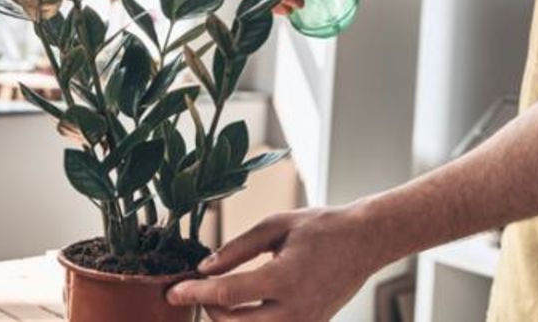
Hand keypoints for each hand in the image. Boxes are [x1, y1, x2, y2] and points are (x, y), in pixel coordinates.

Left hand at [167, 208, 376, 320]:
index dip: (194, 294)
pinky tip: (241, 305)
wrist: (366, 242)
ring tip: (219, 296)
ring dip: (227, 320)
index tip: (172, 291)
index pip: (228, 295)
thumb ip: (238, 247)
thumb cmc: (322, 227)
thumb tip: (205, 268)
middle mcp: (295, 311)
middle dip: (208, 308)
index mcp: (285, 279)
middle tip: (197, 288)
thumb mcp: (277, 226)